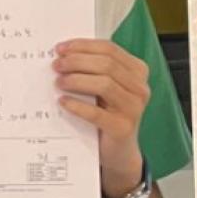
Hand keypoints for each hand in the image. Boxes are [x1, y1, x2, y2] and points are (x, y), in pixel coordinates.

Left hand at [53, 39, 150, 197]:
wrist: (119, 151)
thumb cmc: (109, 114)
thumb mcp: (106, 88)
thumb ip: (94, 70)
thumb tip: (64, 54)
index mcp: (137, 71)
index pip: (109, 49)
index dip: (82, 46)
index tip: (60, 49)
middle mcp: (140, 88)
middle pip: (106, 64)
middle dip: (77, 62)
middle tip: (56, 65)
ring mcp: (134, 109)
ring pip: (104, 84)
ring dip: (76, 80)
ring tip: (59, 82)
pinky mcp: (122, 128)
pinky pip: (96, 113)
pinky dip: (77, 105)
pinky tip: (63, 102)